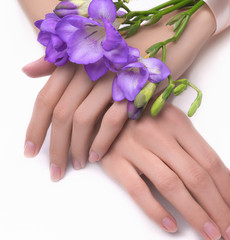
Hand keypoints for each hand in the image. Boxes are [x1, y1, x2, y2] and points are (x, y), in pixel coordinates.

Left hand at [23, 8, 215, 180]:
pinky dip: (102, 140)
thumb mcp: (88, 54)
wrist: (163, 43)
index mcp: (73, 63)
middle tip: (55, 169)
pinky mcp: (131, 91)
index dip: (35, 127)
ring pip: (82, 118)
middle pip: (61, 113)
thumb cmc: (123, 54)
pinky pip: (111, 120)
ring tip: (77, 164)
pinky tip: (96, 155)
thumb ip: (56, 64)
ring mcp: (109, 80)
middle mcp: (87, 70)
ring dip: (76, 147)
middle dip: (55, 146)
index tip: (31, 150)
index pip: (45, 99)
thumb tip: (27, 70)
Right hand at [100, 104, 229, 239]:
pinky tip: (172, 226)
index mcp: (179, 124)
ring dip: (195, 213)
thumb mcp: (175, 127)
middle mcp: (160, 135)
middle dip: (218, 208)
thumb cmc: (144, 120)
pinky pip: (137, 189)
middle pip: (196, 176)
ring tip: (211, 233)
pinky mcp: (115, 162)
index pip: (210, 161)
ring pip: (171, 185)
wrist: (100, 109)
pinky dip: (156, 209)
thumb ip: (200, 150)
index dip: (227, 190)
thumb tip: (228, 176)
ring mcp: (136, 148)